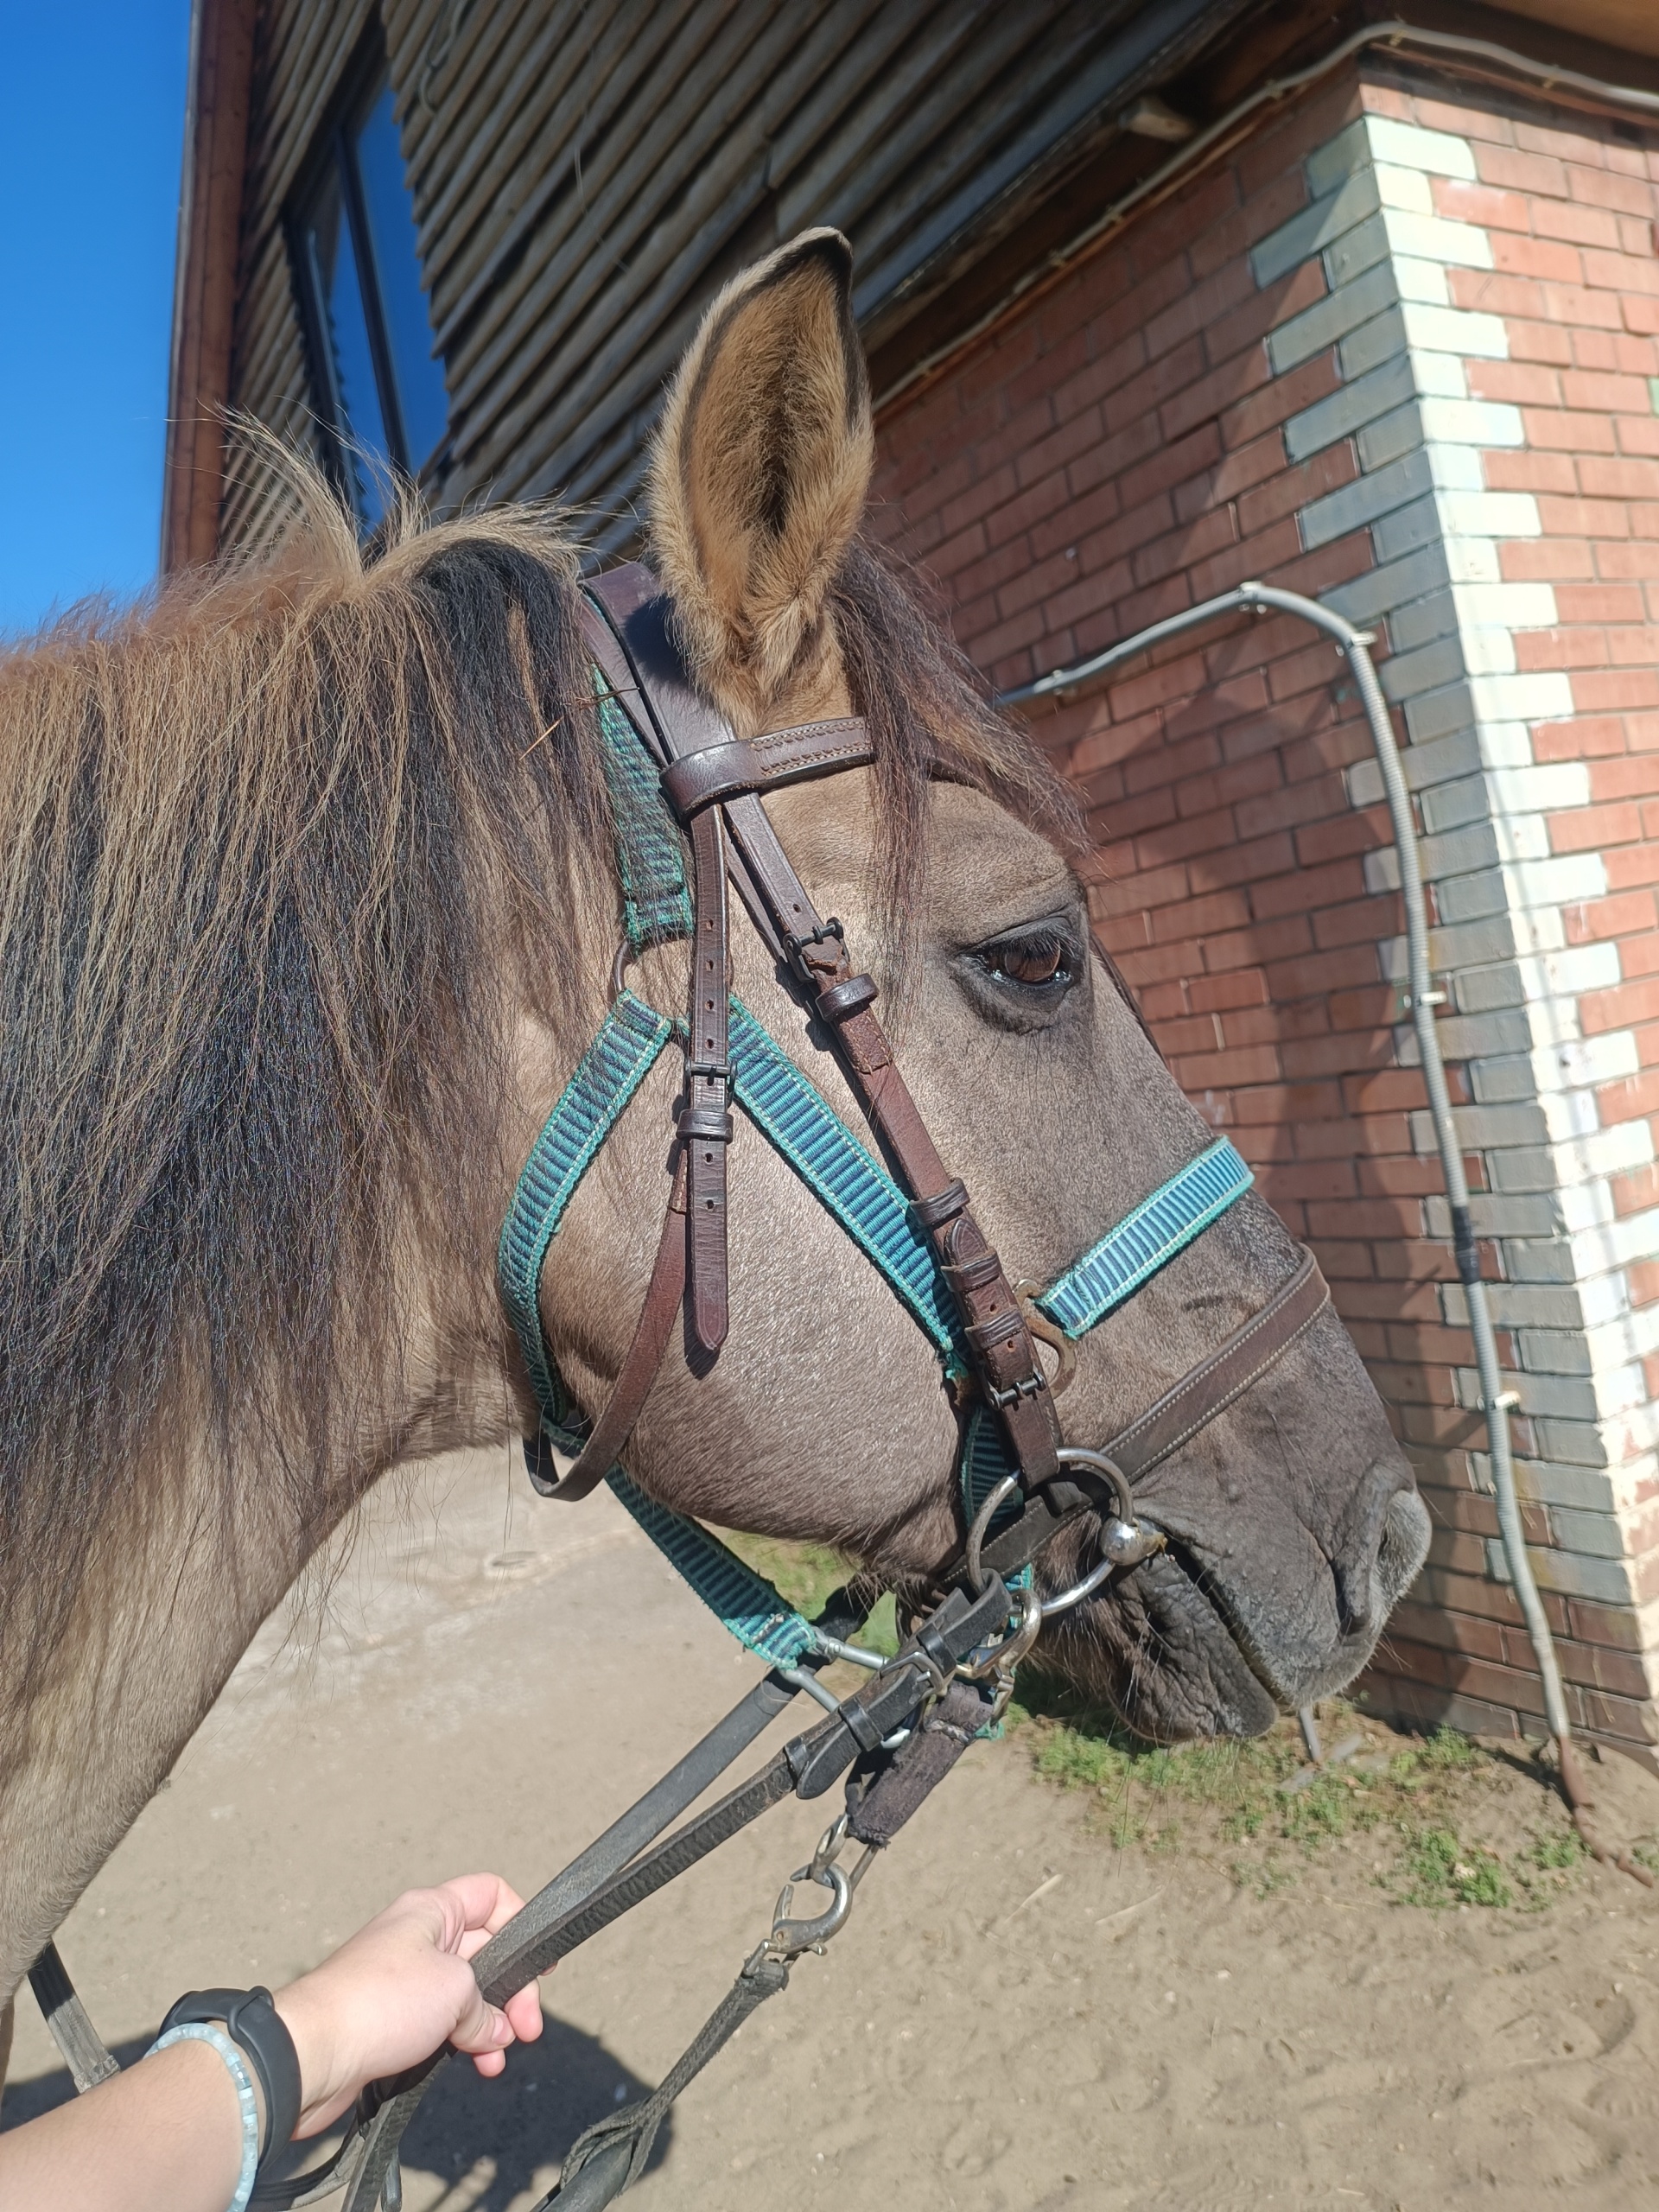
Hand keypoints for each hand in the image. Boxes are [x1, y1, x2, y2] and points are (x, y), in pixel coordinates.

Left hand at [272, 1874, 543, 2135]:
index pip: (491, 1895)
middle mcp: (419, 1940)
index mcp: (432, 1911)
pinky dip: (464, 2044)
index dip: (522, 1922)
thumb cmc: (378, 2002)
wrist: (312, 2055)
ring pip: (466, 1997)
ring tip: (497, 2056)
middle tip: (527, 2028)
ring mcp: (405, 1983)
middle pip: (487, 1953)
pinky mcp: (393, 2023)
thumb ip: (488, 2006)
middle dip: (512, 1992)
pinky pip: (442, 2027)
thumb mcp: (455, 1990)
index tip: (540, 1965)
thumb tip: (496, 2031)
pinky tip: (476, 2065)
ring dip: (490, 2026)